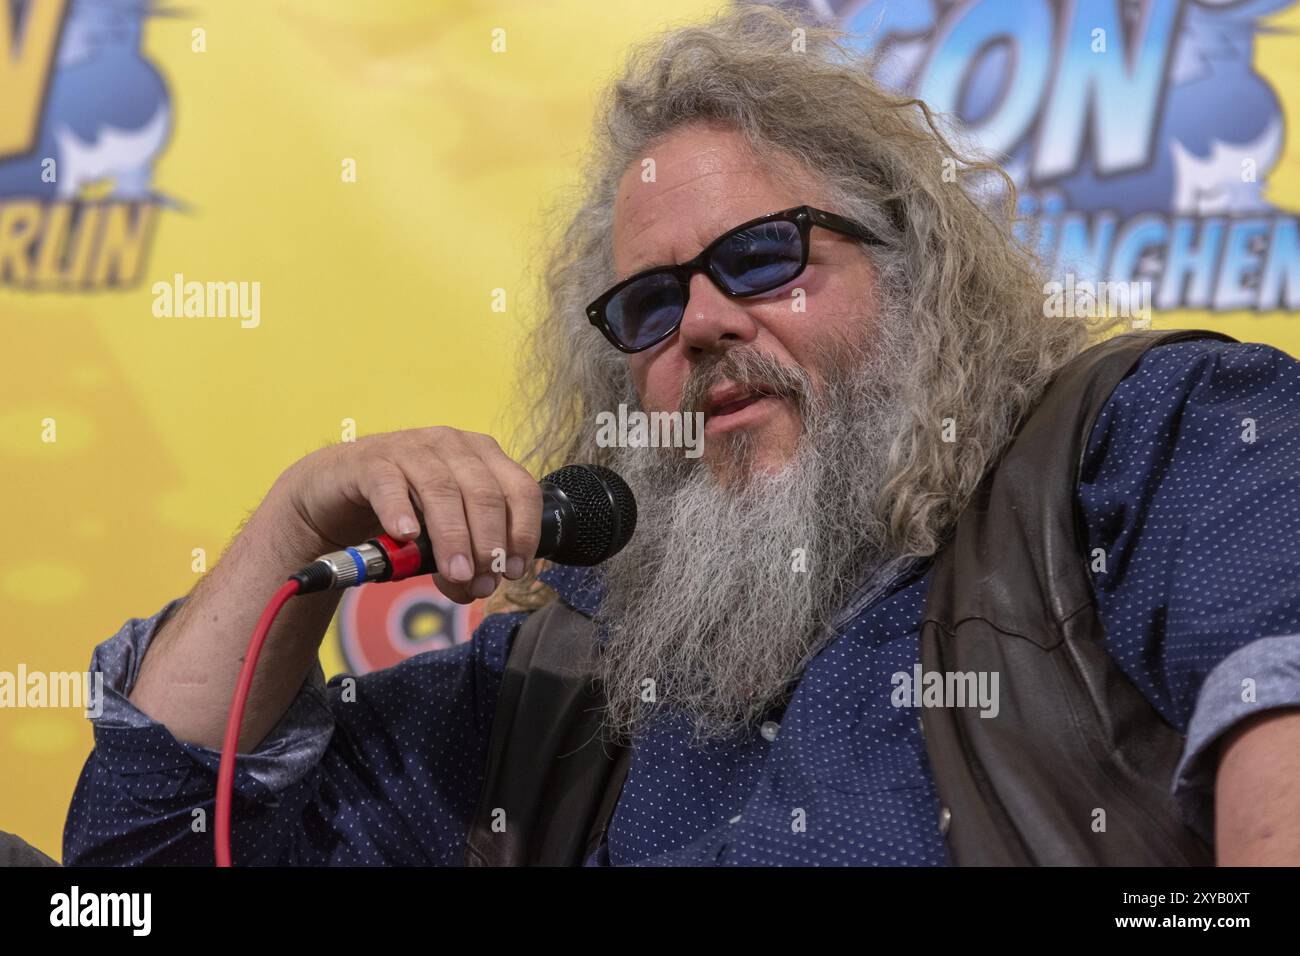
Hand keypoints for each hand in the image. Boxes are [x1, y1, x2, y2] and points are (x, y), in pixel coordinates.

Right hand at [272, 428, 542, 603]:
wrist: (338, 491)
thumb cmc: (404, 511)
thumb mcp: (443, 536)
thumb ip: (466, 558)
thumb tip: (478, 588)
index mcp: (482, 457)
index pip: (520, 489)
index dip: (522, 531)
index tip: (515, 570)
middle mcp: (452, 445)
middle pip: (484, 492)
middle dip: (488, 542)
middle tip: (481, 581)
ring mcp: (411, 448)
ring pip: (441, 490)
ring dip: (453, 536)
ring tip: (455, 572)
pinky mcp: (370, 462)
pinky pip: (389, 485)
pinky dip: (400, 511)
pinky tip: (406, 535)